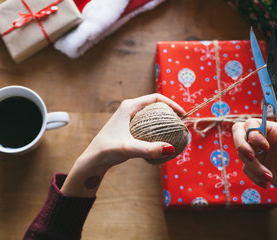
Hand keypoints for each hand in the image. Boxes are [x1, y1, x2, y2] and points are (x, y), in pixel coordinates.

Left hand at [61, 93, 185, 197]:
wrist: (92, 161)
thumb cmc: (106, 151)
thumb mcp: (128, 149)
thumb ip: (149, 149)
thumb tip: (171, 148)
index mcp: (129, 106)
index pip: (156, 98)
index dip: (172, 104)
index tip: (183, 115)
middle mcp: (129, 109)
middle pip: (155, 106)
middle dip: (170, 113)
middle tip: (182, 124)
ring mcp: (129, 119)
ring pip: (152, 115)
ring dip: (164, 121)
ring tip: (175, 131)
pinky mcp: (129, 128)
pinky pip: (148, 124)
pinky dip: (158, 129)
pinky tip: (163, 139)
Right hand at [232, 119, 276, 214]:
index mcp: (270, 129)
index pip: (252, 124)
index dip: (254, 134)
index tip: (265, 148)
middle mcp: (260, 137)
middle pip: (238, 132)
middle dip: (242, 145)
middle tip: (251, 157)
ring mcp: (254, 150)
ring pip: (242, 154)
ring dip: (254, 167)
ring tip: (269, 177)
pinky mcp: (251, 164)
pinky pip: (245, 168)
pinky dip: (255, 177)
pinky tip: (267, 182)